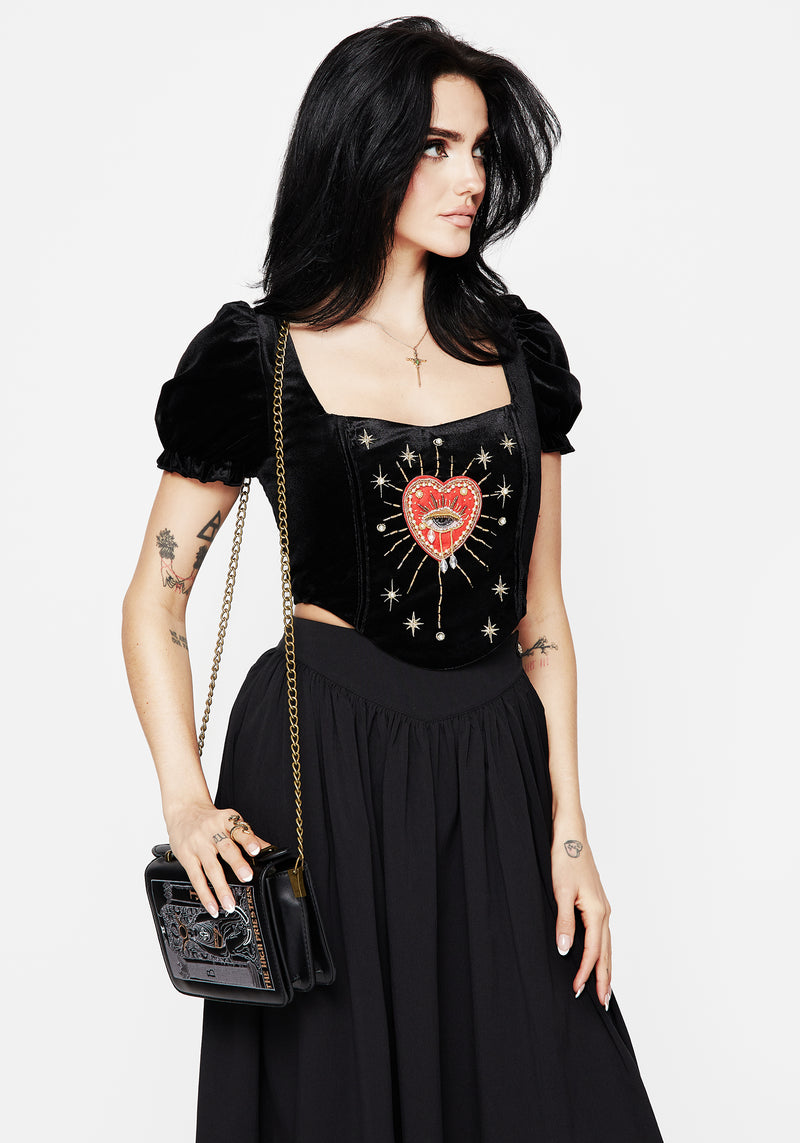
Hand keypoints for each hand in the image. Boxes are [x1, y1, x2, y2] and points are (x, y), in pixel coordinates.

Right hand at [164, 800, 271, 917]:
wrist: (184, 810)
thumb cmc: (210, 819)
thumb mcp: (229, 821)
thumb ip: (247, 835)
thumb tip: (269, 849)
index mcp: (226, 820)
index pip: (239, 830)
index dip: (248, 840)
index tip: (256, 850)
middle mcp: (211, 831)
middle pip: (225, 848)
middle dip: (236, 863)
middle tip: (246, 877)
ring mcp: (198, 844)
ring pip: (211, 867)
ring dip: (221, 887)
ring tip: (230, 903)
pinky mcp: (186, 856)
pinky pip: (196, 877)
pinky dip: (205, 894)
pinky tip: (213, 906)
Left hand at [551, 826, 612, 1008]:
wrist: (571, 836)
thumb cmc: (565, 860)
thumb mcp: (560, 892)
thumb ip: (564, 923)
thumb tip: (566, 950)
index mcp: (596, 911)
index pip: (593, 952)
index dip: (585, 973)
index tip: (576, 990)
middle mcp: (604, 911)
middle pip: (606, 952)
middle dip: (604, 978)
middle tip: (603, 1002)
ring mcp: (603, 906)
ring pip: (607, 944)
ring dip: (605, 966)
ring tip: (604, 987)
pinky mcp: (597, 902)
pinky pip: (603, 934)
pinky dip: (603, 950)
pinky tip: (599, 956)